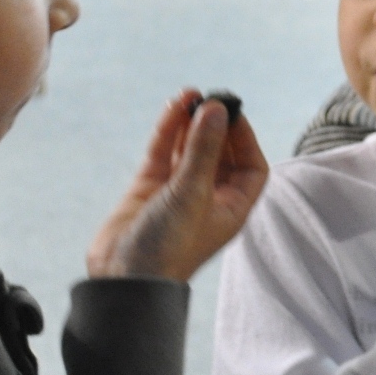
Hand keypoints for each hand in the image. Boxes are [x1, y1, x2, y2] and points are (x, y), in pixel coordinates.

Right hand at [88, 90, 268, 281]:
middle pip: (221, 154)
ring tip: (191, 94)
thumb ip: (204, 149)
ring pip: (190, 149)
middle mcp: (208, 199)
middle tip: (211, 98)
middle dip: (217, 126)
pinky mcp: (150, 189)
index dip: (246, 139)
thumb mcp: (191, 193)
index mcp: (232, 208)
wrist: (123, 279)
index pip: (251, 168)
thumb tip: (216, 109)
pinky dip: (169, 131)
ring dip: (192, 123)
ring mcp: (177, 192)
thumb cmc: (169, 245)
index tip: (233, 113)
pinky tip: (174, 107)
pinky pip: (164, 153)